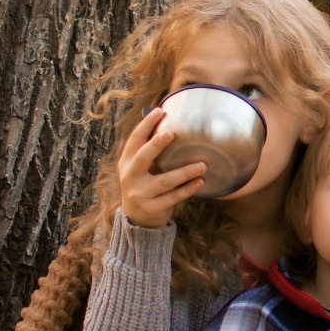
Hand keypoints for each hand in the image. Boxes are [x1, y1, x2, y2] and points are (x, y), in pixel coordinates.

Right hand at [116, 106, 208, 228]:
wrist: (137, 219)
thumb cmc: (143, 184)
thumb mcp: (138, 168)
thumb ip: (148, 149)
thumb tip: (167, 120)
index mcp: (127, 162)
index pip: (134, 140)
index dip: (145, 125)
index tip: (159, 111)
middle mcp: (130, 177)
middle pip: (143, 158)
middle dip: (156, 145)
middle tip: (172, 133)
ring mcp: (140, 194)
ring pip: (164, 181)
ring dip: (184, 172)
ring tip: (202, 165)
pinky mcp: (153, 208)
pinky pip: (174, 197)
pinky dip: (188, 189)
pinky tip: (200, 181)